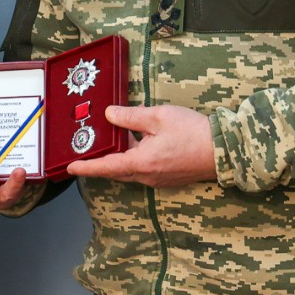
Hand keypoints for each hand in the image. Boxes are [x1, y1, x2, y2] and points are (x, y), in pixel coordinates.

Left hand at [63, 105, 216, 187]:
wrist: (223, 150)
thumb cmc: (193, 132)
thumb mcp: (158, 117)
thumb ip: (130, 116)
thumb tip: (110, 115)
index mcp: (141, 163)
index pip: (106, 167)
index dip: (87, 167)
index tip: (70, 167)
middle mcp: (147, 176)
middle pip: (116, 170)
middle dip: (101, 161)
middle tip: (87, 150)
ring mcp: (159, 179)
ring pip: (131, 170)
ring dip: (120, 157)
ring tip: (113, 138)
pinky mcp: (168, 177)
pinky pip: (144, 170)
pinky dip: (135, 158)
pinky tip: (139, 141)